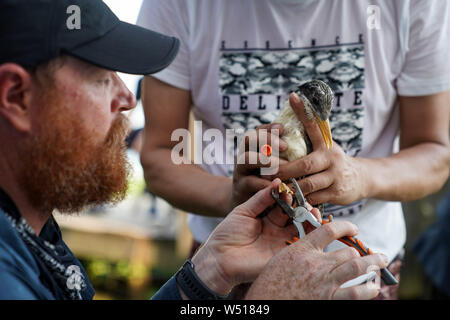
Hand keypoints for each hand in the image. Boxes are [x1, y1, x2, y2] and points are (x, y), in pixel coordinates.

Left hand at [191, 178, 319, 294]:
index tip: (292, 189)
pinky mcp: (283, 256)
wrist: (218, 259)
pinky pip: (300, 245)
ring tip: (313, 211)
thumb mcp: (244, 211)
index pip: (284, 205)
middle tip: (306, 201)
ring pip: (302, 230)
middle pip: (296, 217)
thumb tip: (277, 181)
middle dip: (303, 208)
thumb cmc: (227, 234)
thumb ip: (261, 198)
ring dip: (310, 220)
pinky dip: (310, 235)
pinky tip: (312, 224)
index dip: (290, 197)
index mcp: (267, 219)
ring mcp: (281, 243)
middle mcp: (277, 231)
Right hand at [229, 123, 287, 210]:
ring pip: (246, 158)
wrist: (246, 204)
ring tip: (277, 165)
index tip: (283, 129)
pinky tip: (278, 185)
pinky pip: (250, 182)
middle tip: (285, 146)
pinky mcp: (241, 188)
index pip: (258, 130)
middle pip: (249, 138)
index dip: (269, 128)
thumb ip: (285, 157)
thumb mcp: (275, 167)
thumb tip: (306, 148)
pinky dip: (265, 183)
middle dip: (267, 139)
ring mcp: (240, 171)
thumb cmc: (267, 182)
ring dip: (263, 160)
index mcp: (253, 148)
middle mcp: (244, 155)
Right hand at [246, 220, 388, 299]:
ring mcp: (323, 282)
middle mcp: (315, 263)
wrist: (266, 302)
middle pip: (346, 251)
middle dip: (360, 253)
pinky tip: (374, 287)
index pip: (328, 230)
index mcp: (301, 250)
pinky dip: (368, 289)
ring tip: (381, 261)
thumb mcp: (281, 259)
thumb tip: (316, 248)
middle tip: (369, 255)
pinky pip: (355, 292)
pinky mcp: (328, 299)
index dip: (346, 227)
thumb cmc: (270, 284)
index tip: (354, 229)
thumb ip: (300, 251)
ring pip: (356, 266)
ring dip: (372, 264)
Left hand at [267, 93, 368, 205]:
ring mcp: (335, 177)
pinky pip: (313, 198)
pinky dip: (300, 199)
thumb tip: (294, 108)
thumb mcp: (325, 145)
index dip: (303, 111)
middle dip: (284, 169)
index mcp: (326, 144)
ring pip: (307, 184)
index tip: (293, 96)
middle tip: (266, 171)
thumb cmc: (333, 161)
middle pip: (304, 164)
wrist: (361, 179)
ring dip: (290, 186)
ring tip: (274, 186)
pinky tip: (289, 198)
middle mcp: (332, 158)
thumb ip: (311, 135)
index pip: (315, 125)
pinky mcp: (336, 194)